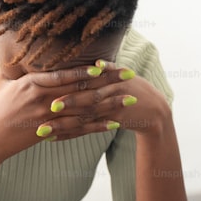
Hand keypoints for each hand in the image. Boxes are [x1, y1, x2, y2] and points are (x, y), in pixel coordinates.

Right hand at [0, 60, 166, 165]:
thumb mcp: (0, 82)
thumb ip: (11, 65)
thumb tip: (9, 45)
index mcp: (32, 82)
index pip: (67, 73)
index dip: (90, 69)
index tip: (109, 64)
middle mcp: (43, 98)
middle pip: (83, 88)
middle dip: (109, 81)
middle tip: (130, 75)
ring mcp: (48, 116)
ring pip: (85, 108)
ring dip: (110, 103)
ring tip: (130, 99)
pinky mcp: (50, 132)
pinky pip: (80, 128)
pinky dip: (98, 125)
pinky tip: (115, 123)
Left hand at [46, 59, 172, 140]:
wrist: (155, 109)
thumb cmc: (132, 89)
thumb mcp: (121, 74)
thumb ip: (104, 70)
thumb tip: (90, 63)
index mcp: (108, 75)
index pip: (85, 78)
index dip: (68, 81)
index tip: (49, 86)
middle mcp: (111, 89)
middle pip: (87, 95)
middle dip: (68, 102)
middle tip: (48, 108)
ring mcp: (114, 106)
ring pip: (85, 115)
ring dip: (64, 124)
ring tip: (44, 130)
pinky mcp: (116, 121)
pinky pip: (89, 129)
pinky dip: (72, 134)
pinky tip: (56, 138)